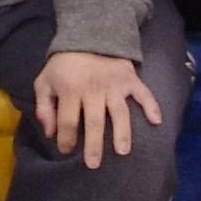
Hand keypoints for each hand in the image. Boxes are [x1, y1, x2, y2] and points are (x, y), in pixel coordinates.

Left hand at [36, 50, 164, 169]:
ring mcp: (114, 84)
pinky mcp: (129, 79)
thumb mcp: (45, 82)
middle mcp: (93, 88)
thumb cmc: (64, 66)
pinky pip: (143, 93)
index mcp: (70, 89)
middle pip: (94, 121)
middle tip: (93, 164)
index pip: (68, 120)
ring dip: (122, 132)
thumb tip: (50, 133)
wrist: (88, 36)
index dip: (66, 139)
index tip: (66, 151)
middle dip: (94, 145)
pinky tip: (156, 121)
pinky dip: (151, 106)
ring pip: (119, 112)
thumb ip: (44, 107)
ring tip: (123, 151)